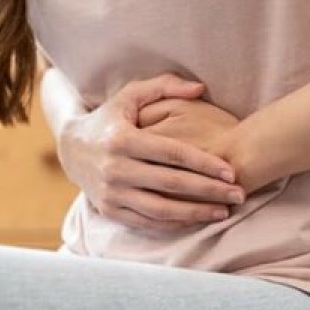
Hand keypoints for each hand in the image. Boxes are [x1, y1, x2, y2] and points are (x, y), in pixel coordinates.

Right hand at [58, 74, 245, 231]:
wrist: (71, 148)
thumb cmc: (110, 119)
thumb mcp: (130, 95)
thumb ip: (165, 85)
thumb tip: (200, 88)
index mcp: (122, 139)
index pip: (172, 153)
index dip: (204, 163)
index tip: (231, 171)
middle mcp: (115, 168)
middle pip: (171, 183)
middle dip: (208, 191)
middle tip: (239, 194)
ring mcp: (111, 193)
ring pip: (161, 209)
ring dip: (195, 213)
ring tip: (223, 212)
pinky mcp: (109, 210)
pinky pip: (147, 222)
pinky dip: (174, 223)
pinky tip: (197, 219)